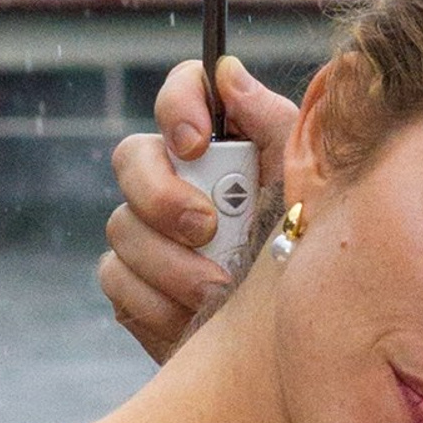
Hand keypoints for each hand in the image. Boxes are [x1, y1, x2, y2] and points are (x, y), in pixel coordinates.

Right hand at [101, 58, 299, 362]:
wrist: (291, 349)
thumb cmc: (305, 260)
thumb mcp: (303, 188)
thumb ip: (273, 127)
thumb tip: (228, 74)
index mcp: (224, 146)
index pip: (184, 91)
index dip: (179, 105)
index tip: (197, 143)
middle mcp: (176, 179)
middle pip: (132, 156)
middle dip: (162, 193)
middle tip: (206, 227)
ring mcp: (146, 232)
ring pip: (122, 224)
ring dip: (171, 261)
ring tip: (217, 290)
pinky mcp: (131, 284)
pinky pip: (116, 278)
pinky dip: (156, 300)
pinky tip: (193, 318)